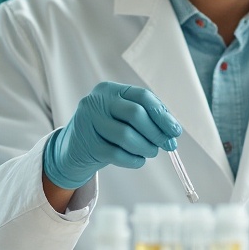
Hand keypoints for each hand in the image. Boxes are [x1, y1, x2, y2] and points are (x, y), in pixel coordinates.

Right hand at [43, 82, 181, 189]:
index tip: (175, 131)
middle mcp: (96, 101)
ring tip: (151, 152)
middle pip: (135, 114)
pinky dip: (133, 160)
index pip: (142, 97)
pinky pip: (117, 154)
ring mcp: (88, 122)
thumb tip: (172, 130)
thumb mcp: (122, 116)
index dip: (162, 115)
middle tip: (167, 145)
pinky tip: (138, 160)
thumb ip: (146, 117)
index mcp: (110, 89)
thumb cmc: (106, 131)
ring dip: (146, 147)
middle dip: (156, 132)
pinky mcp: (86, 144)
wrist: (73, 150)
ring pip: (126, 135)